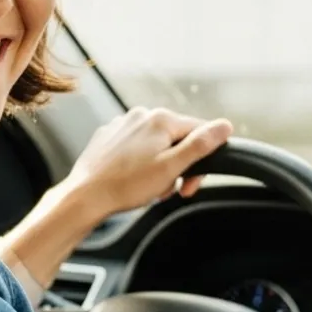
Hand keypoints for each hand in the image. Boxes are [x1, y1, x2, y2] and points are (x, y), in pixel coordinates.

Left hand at [61, 108, 232, 217]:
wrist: (85, 196)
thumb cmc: (127, 185)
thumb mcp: (172, 167)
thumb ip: (201, 145)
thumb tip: (225, 125)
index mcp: (160, 119)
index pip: (199, 132)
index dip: (203, 161)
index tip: (191, 185)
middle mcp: (141, 115)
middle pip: (177, 139)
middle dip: (179, 167)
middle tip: (170, 191)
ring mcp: (122, 125)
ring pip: (156, 146)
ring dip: (160, 168)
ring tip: (149, 188)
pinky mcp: (109, 137)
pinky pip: (135, 149)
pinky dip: (140, 164)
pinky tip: (133, 181)